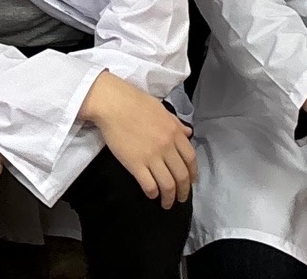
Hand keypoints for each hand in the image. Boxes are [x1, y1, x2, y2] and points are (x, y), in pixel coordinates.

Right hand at [80, 71, 193, 205]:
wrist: (113, 103)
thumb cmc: (135, 102)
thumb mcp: (161, 110)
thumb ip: (176, 123)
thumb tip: (188, 133)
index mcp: (174, 132)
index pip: (191, 158)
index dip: (193, 173)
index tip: (191, 181)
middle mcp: (166, 146)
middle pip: (181, 175)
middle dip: (184, 191)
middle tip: (181, 198)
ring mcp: (151, 156)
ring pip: (168, 185)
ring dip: (169, 198)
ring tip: (167, 203)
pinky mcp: (135, 164)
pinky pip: (149, 185)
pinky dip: (153, 193)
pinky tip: (152, 194)